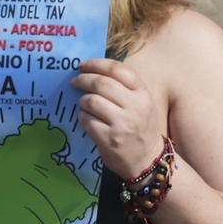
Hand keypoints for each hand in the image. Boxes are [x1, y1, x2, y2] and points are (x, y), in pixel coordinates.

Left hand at [73, 58, 166, 178]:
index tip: (83, 65)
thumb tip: (93, 72)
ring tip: (83, 103)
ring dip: (82, 100)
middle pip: (101, 83)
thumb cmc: (141, 128)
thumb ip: (124, 88)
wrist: (147, 160)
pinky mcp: (109, 139)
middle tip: (75, 81)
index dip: (96, 64)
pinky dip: (82, 117)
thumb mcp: (142, 104)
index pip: (118, 69)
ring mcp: (122, 123)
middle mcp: (134, 106)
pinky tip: (86, 118)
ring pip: (92, 101)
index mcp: (143, 94)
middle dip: (83, 79)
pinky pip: (87, 120)